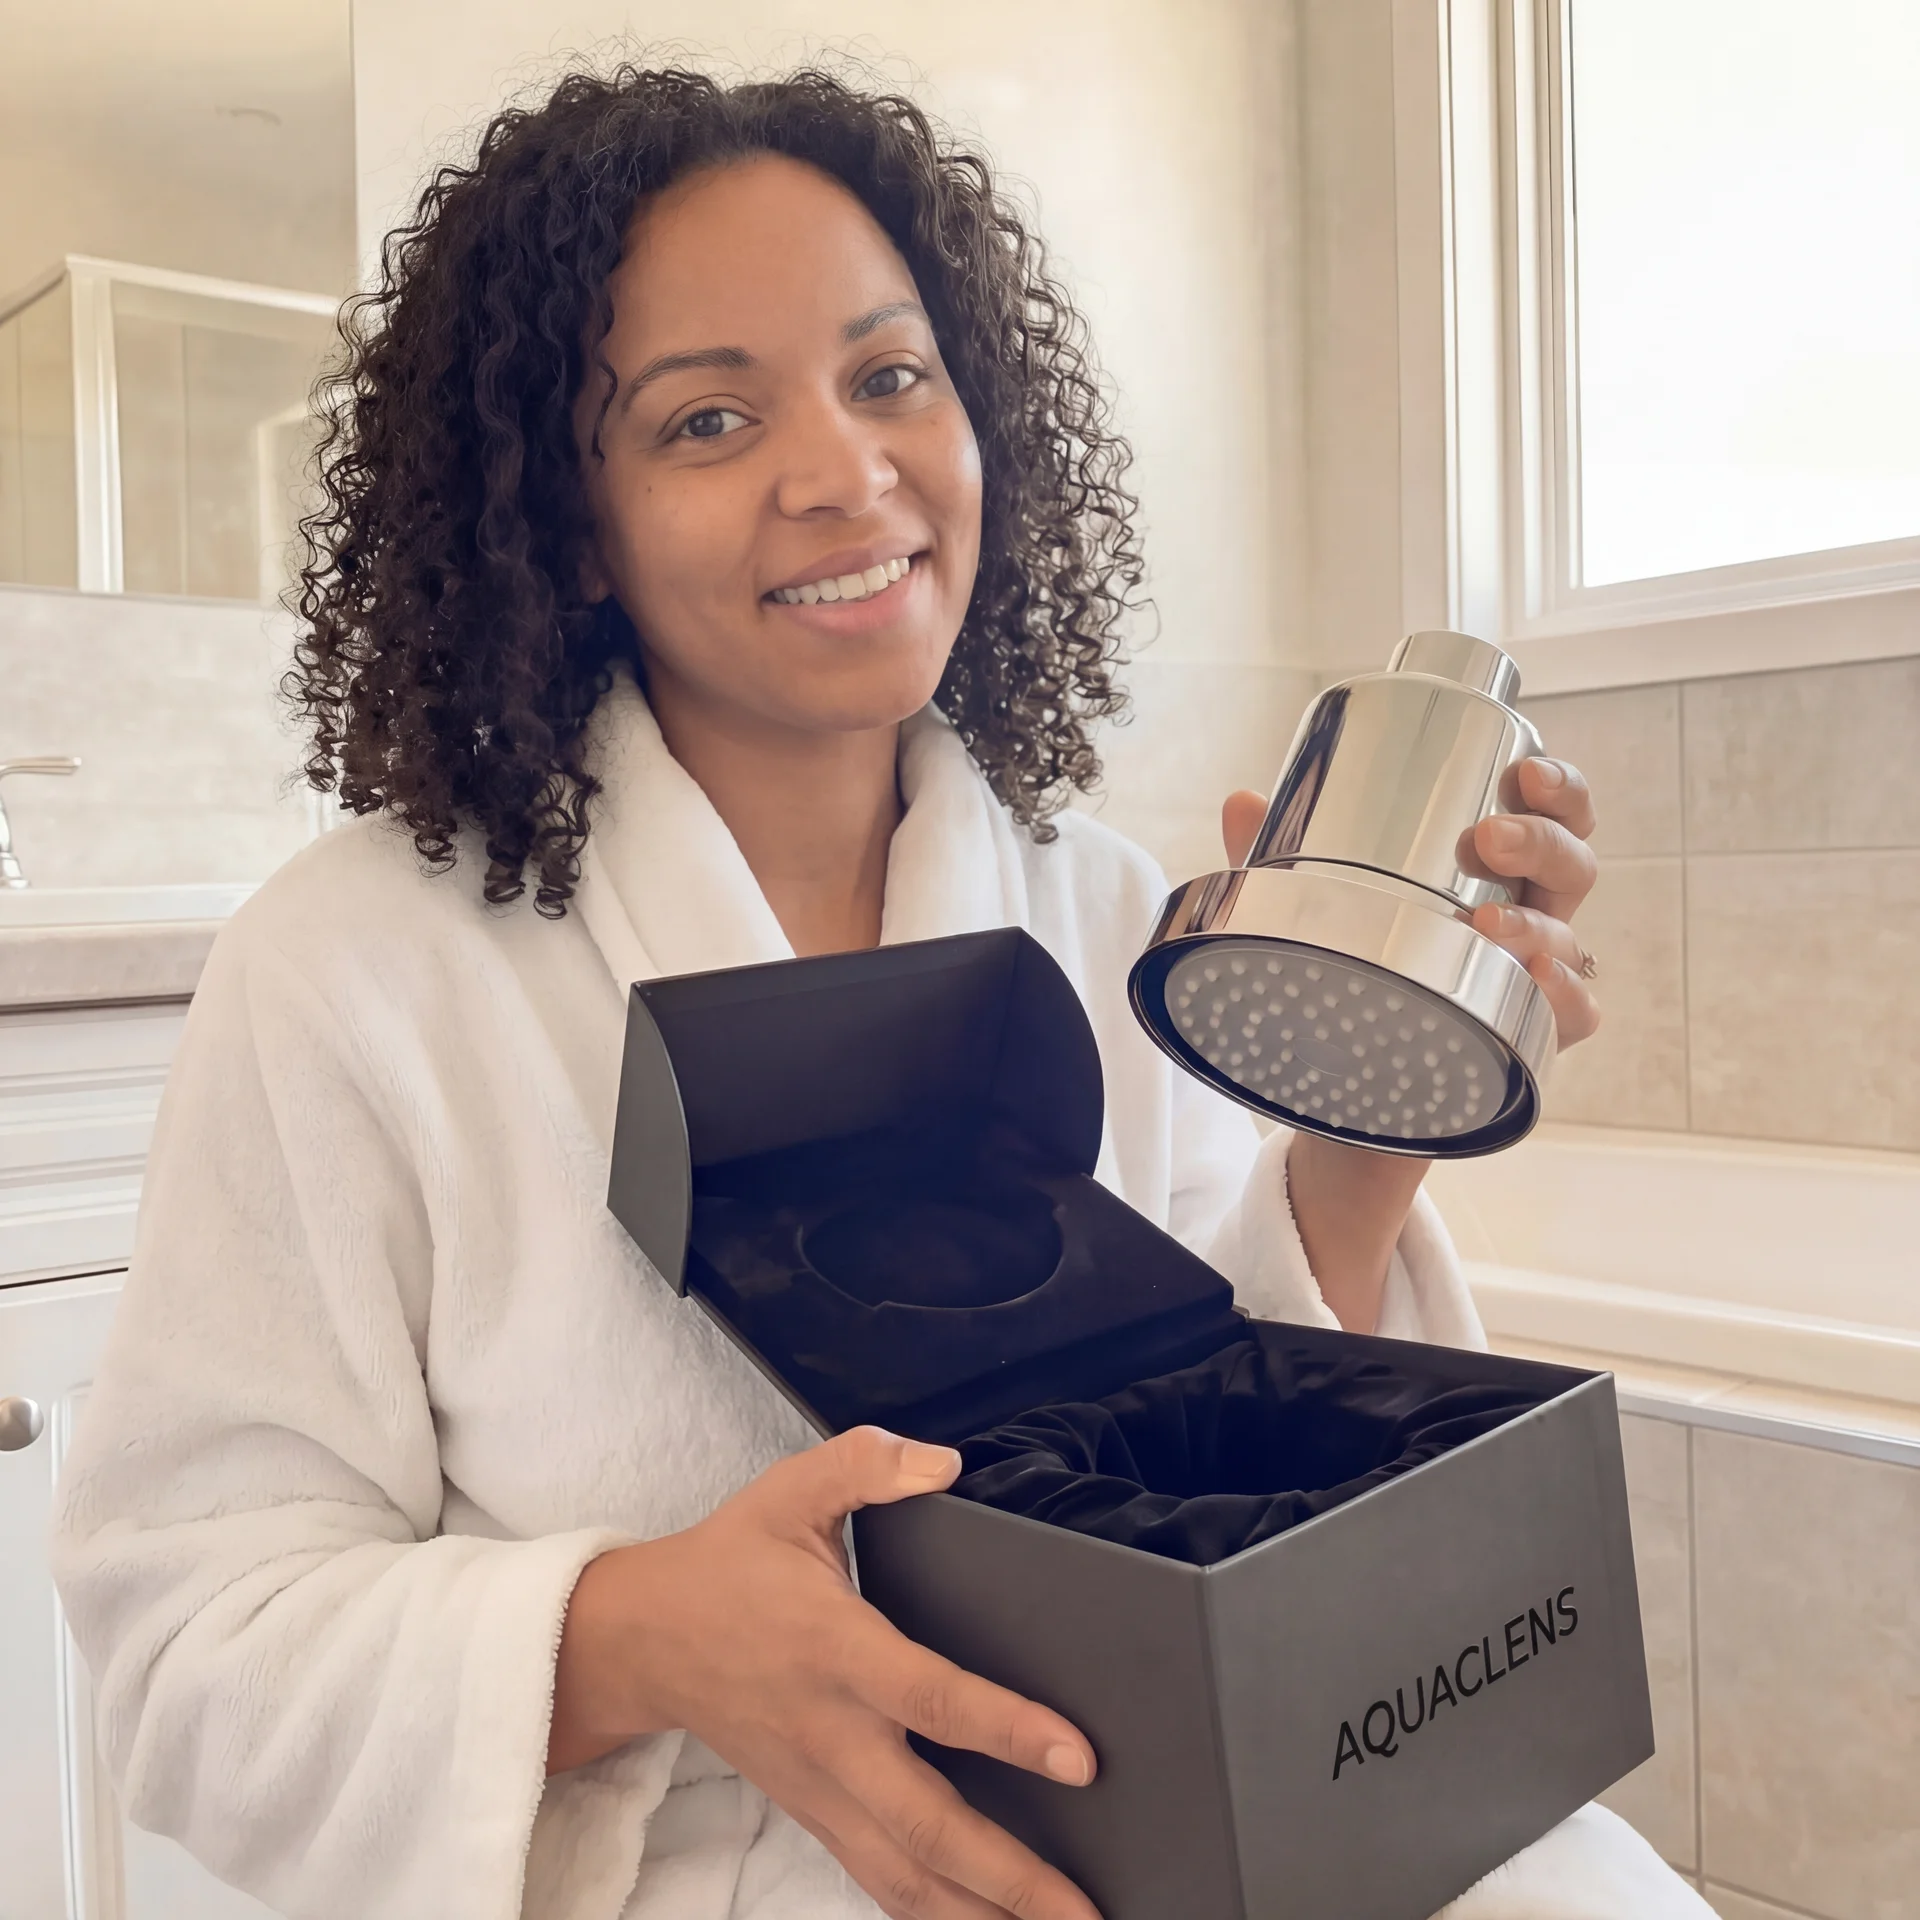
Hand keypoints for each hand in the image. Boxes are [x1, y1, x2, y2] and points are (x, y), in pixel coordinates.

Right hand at [549, 1426, 1101, 1919]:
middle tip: (1086, 1912)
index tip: (1078, 1759)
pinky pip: (877, 1877)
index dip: (1007, 1729)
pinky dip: (932, 1913)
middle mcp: (831, 1732)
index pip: (930, 1699)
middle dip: (1011, 1875)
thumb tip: (943, 1464)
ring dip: (982, 1915)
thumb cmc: (727, 1563)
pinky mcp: (813, 1811)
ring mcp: (820, 1785)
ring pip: (905, 1872)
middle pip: (927, 1824)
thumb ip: (867, 1464)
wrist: (643, 1639)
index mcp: (835, 1649)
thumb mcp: (789, 1490)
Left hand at [1220, 754, 1600, 1052]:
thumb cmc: (1349, 979)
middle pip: (1572, 863)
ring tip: (1488, 921)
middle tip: (1489, 837)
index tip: (1527, 771)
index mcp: (1492, 873)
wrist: (1340, 1098)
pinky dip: (1564, 996)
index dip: (1554, 786)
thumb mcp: (1307, 912)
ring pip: (1568, 939)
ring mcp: (1529, 981)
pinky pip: (1572, 1017)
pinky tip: (1538, 982)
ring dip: (1538, 923)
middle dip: (1541, 840)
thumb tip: (1243, 802)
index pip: (1547, 815)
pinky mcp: (1525, 1041)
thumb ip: (1278, 861)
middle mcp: (1525, 919)